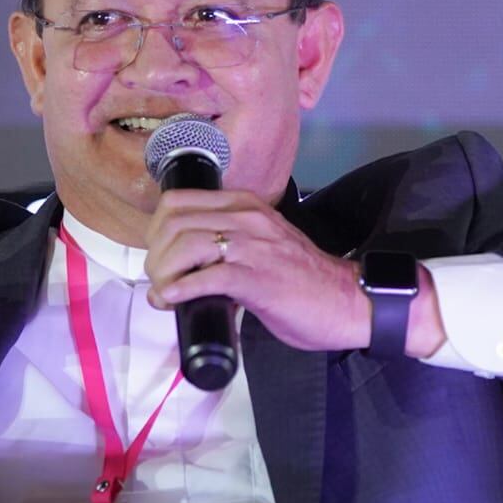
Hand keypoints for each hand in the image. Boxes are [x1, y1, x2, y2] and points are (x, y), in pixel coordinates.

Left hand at [142, 189, 446, 357]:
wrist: (347, 301)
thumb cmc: (304, 280)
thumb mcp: (263, 244)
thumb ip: (231, 242)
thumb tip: (189, 264)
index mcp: (245, 206)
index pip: (179, 201)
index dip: (156, 229)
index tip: (158, 255)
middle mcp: (246, 218)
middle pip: (174, 221)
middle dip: (155, 253)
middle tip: (159, 279)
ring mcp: (252, 247)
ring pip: (185, 244)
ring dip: (163, 273)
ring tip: (164, 293)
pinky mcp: (257, 278)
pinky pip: (205, 277)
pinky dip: (179, 290)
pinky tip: (173, 301)